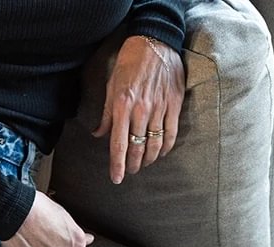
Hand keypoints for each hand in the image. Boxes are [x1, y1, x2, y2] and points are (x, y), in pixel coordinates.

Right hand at [0, 189, 94, 246]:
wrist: (17, 211)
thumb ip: (75, 232)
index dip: (67, 246)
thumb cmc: (39, 209)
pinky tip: (24, 246)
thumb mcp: (64, 216)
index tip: (59, 241)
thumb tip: (89, 239)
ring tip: (32, 240)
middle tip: (43, 238)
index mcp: (76, 243)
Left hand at [91, 34, 184, 182]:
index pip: (118, 144)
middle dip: (133, 165)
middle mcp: (141, 110)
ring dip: (149, 159)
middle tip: (131, 171)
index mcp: (122, 106)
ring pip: (155, 144)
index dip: (117, 165)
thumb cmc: (129, 63)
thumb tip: (99, 134)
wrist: (155, 41)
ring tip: (145, 164)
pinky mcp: (174, 104)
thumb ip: (107, 114)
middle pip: (137, 148)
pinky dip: (166, 147)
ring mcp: (159, 108)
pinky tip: (161, 152)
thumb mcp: (111, 86)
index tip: (116, 179)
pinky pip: (171, 133)